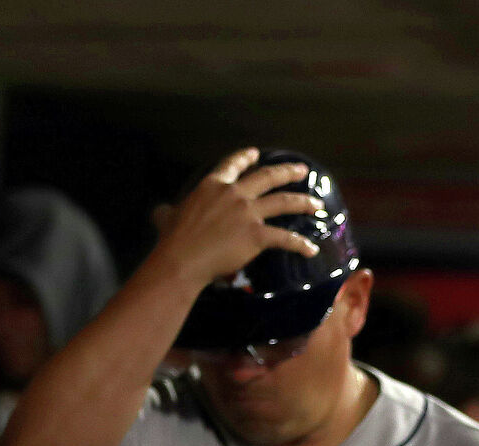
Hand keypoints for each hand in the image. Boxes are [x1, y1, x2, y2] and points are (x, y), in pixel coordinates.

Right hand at [149, 148, 326, 288]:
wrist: (183, 259)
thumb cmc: (173, 239)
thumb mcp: (167, 217)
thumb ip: (169, 211)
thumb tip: (161, 211)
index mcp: (212, 185)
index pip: (232, 165)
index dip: (246, 158)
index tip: (256, 153)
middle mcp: (234, 194)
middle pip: (267, 177)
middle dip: (288, 172)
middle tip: (303, 170)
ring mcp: (247, 213)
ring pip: (284, 203)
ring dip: (304, 203)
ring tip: (318, 204)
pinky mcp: (257, 234)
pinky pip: (285, 238)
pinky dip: (300, 244)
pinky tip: (311, 249)